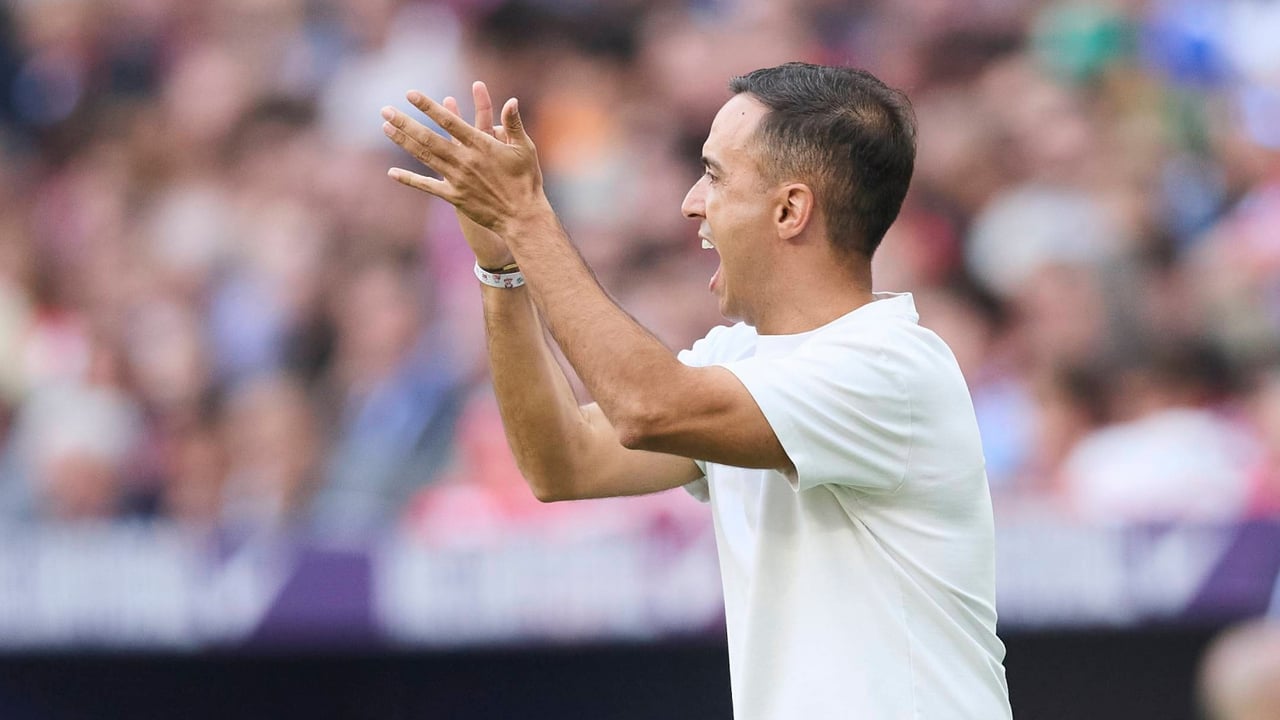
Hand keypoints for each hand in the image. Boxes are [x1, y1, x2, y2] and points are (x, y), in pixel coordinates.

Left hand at [381, 82, 547, 238]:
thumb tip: (511, 100)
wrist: (522, 216)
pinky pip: (429, 186)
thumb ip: (514, 124)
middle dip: (405, 122)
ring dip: (403, 142)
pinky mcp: (455, 196)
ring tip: (385, 128)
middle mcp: (465, 160)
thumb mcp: (524, 148)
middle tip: (385, 109)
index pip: (449, 121)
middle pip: (428, 137)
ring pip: (425, 157)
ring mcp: (457, 179)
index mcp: (481, 145)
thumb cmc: (526, 180)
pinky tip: (392, 173)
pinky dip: (410, 180)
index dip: (428, 107)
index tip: (411, 95)